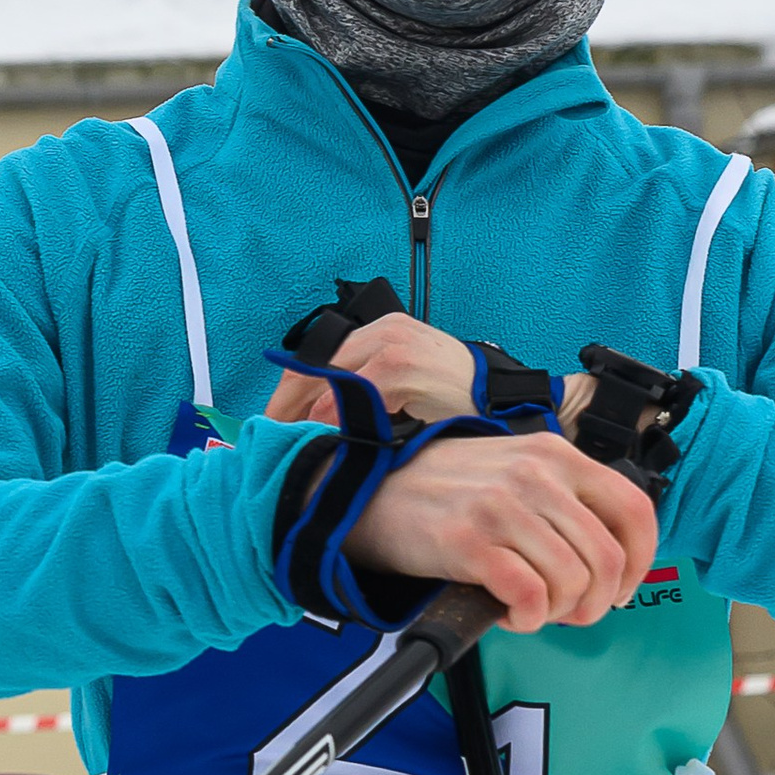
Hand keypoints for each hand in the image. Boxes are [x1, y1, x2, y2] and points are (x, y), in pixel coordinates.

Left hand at [263, 313, 478, 427]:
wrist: (502, 399)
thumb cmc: (456, 398)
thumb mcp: (405, 384)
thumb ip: (367, 390)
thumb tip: (320, 418)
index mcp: (380, 330)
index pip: (317, 359)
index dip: (288, 394)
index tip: (275, 424)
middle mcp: (382, 330)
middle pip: (312, 366)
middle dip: (286, 406)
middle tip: (272, 439)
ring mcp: (391, 345)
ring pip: (328, 381)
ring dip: (306, 416)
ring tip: (295, 444)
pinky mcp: (401, 366)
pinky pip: (355, 395)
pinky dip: (337, 418)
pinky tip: (328, 440)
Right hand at [353, 429, 656, 632]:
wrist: (372, 492)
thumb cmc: (450, 491)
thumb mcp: (518, 470)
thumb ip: (566, 500)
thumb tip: (612, 560)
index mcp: (558, 456)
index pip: (635, 510)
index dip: (641, 562)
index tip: (621, 589)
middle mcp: (537, 476)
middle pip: (608, 558)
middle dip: (596, 602)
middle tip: (570, 613)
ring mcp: (503, 507)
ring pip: (573, 581)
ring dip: (558, 612)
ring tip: (531, 608)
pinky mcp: (469, 542)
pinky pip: (529, 596)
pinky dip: (527, 618)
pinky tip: (509, 613)